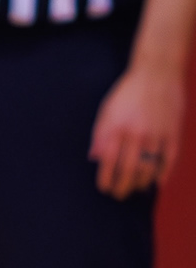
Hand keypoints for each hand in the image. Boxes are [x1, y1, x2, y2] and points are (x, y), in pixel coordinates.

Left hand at [90, 58, 184, 196]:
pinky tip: (157, 182)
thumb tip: (94, 158)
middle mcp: (137, 133)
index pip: (109, 162)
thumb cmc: (127, 92)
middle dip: (123, 187)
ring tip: (136, 188)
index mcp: (117, 127)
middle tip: (119, 195)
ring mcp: (157, 134)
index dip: (106, 179)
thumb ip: (100, 135)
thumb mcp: (107, 110)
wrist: (158, 72)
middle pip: (129, 170)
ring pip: (150, 168)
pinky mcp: (174, 132)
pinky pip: (169, 159)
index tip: (104, 189)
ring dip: (142, 183)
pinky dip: (164, 173)